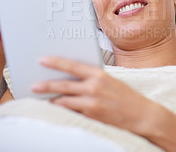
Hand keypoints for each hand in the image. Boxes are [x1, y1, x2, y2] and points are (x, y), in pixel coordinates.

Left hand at [31, 57, 158, 135]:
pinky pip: (71, 111)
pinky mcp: (92, 115)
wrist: (141, 115)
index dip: (56, 62)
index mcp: (99, 75)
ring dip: (52, 99)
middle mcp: (94, 87)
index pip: (73, 65)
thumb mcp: (111, 81)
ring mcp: (92, 102)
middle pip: (64, 84)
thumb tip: (73, 78)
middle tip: (34, 85)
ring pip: (64, 100)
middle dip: (47, 85)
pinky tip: (57, 109)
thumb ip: (93, 79)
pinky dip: (63, 109)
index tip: (43, 60)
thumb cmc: (127, 97)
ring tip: (43, 99)